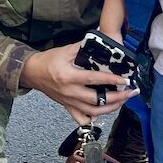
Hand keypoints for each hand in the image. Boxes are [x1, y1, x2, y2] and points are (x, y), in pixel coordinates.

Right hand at [20, 43, 135, 125]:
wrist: (32, 72)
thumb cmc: (49, 60)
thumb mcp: (66, 50)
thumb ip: (84, 47)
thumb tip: (101, 44)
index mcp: (69, 77)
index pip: (94, 80)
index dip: (111, 80)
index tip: (125, 80)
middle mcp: (70, 93)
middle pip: (97, 101)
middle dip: (117, 98)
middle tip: (130, 93)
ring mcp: (69, 102)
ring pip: (93, 112)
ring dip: (110, 109)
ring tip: (122, 101)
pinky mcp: (67, 107)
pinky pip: (81, 118)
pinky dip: (93, 118)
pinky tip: (103, 113)